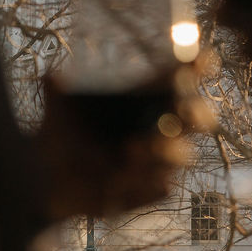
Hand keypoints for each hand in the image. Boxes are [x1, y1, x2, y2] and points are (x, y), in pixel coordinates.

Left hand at [33, 72, 192, 222]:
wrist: (49, 174)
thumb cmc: (63, 127)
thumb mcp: (58, 106)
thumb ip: (57, 91)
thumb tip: (53, 79)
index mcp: (147, 95)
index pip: (181, 76)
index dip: (197, 67)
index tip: (201, 60)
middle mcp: (162, 125)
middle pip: (199, 116)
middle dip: (198, 112)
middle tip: (184, 110)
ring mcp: (160, 159)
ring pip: (183, 154)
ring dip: (165, 151)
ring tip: (132, 148)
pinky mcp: (151, 189)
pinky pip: (162, 188)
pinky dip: (145, 184)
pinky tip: (120, 181)